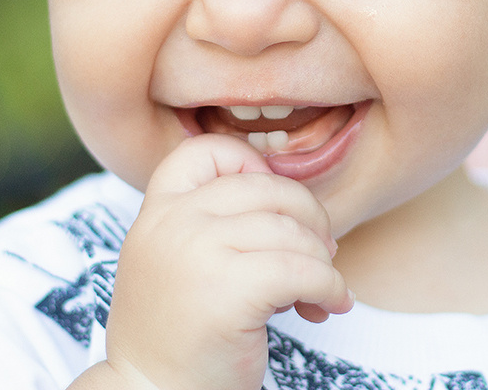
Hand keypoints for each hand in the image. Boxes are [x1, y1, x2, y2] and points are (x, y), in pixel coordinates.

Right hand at [77, 134, 353, 389]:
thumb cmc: (177, 336)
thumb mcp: (175, 261)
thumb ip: (212, 223)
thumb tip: (295, 204)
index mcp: (157, 212)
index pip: (206, 150)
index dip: (252, 165)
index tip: (274, 206)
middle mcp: (172, 223)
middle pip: (268, 188)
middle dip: (309, 218)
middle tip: (320, 252)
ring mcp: (197, 253)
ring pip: (292, 232)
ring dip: (322, 262)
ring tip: (318, 293)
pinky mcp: (229, 291)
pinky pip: (305, 271)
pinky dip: (330, 287)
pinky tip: (329, 306)